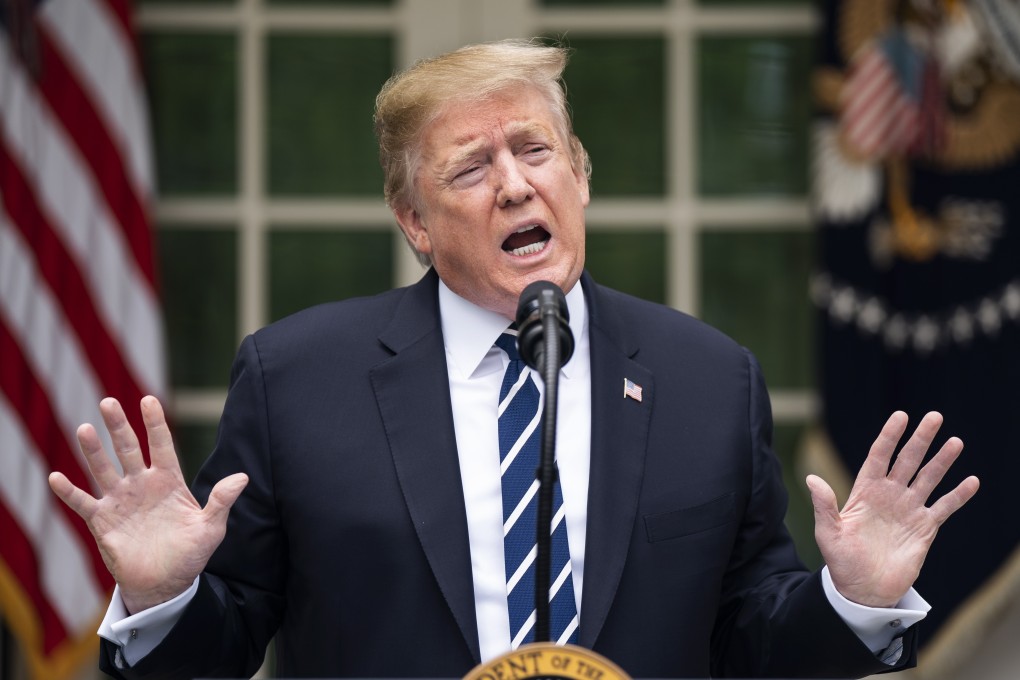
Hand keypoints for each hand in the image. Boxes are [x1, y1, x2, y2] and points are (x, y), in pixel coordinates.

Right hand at [48, 396, 247, 613]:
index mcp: (169, 481)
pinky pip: (83, 503)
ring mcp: (120, 501)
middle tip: (109, 401)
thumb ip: (222, 501)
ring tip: (85, 429)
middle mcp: (141, 485)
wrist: (165, 584)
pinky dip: (69, 492)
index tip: (149, 400)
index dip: (155, 424)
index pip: (162, 445)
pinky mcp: (102, 521)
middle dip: (119, 426)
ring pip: (103, 469)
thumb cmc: (190, 554)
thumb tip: (243, 478)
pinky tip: (56, 477)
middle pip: (128, 449)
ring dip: (93, 450)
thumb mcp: (211, 528)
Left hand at [806, 411, 978, 607]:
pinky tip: (971, 481)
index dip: (889, 436)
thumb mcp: (828, 533)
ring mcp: (908, 510)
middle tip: (934, 417)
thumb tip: (812, 480)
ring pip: (928, 479)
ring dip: (942, 461)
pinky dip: (958, 495)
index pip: (879, 456)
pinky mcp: (925, 528)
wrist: (864, 590)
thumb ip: (824, 506)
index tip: (900, 416)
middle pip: (907, 461)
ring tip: (955, 442)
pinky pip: (944, 507)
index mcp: (865, 491)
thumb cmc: (842, 562)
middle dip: (920, 439)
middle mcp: (889, 495)